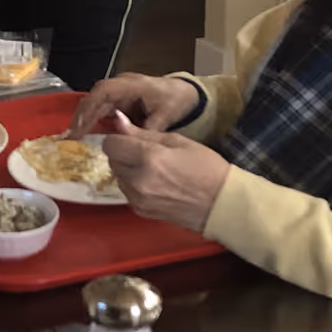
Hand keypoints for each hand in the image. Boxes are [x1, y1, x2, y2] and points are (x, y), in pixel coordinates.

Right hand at [68, 73, 201, 136]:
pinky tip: (85, 134)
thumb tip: (128, 141)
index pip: (103, 92)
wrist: (185, 93)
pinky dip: (93, 120)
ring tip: (73, 138)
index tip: (79, 127)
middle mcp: (122, 84)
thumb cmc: (175, 101)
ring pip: (95, 103)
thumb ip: (147, 129)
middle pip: (94, 97)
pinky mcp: (119, 99)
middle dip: (80, 117)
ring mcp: (119, 90)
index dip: (89, 109)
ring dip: (84, 119)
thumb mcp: (165, 117)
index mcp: (132, 85)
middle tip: (69, 137)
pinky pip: (101, 108)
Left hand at [103, 119, 230, 233]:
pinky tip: (155, 183)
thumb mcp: (177, 141)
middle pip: (112, 160)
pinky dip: (134, 184)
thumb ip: (143, 133)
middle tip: (147, 153)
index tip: (132, 138)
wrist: (221, 204)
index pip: (110, 144)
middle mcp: (137, 180)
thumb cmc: (206, 166)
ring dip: (128, 169)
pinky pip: (126, 191)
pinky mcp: (140, 211)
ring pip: (118, 176)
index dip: (119, 138)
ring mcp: (137, 199)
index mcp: (147, 158)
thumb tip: (118, 120)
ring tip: (153, 168)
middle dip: (124, 153)